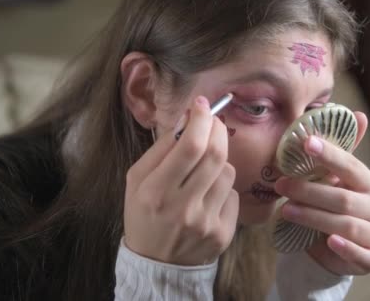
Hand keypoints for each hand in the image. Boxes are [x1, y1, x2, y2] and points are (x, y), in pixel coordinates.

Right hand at [124, 96, 238, 265]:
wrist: (156, 264)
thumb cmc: (143, 214)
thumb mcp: (136, 180)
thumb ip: (160, 149)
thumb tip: (188, 119)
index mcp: (155, 192)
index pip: (189, 146)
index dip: (201, 120)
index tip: (201, 106)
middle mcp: (183, 208)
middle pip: (215, 155)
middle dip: (217, 130)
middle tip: (212, 122)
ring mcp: (206, 223)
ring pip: (228, 172)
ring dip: (219, 161)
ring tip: (203, 169)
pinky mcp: (223, 234)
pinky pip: (233, 195)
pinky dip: (222, 189)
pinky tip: (208, 196)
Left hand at [274, 112, 369, 275]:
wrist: (334, 247)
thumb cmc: (332, 206)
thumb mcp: (333, 180)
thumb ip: (340, 154)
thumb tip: (359, 114)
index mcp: (369, 183)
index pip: (350, 166)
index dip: (330, 155)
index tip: (307, 143)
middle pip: (342, 199)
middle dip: (309, 191)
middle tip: (281, 185)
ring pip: (345, 225)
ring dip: (313, 217)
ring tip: (286, 210)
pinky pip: (360, 255)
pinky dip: (344, 249)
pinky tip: (328, 242)